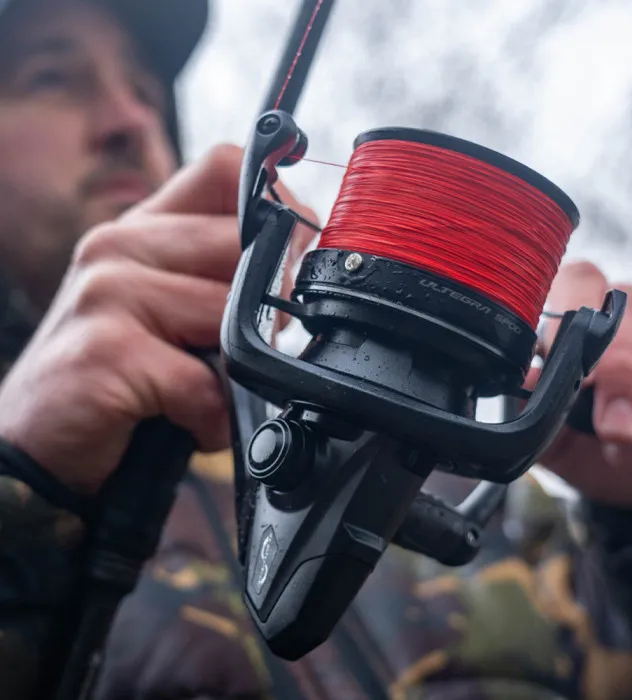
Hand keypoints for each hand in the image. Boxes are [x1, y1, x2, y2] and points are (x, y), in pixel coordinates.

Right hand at [0, 145, 316, 493]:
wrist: (35, 444)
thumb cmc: (114, 375)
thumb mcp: (166, 311)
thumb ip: (216, 279)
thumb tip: (295, 268)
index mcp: (143, 230)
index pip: (226, 171)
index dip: (277, 212)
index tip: (288, 263)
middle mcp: (120, 245)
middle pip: (242, 241)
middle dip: (267, 305)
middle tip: (243, 353)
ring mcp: (107, 292)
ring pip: (228, 311)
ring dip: (238, 371)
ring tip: (209, 394)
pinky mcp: (105, 350)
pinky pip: (203, 383)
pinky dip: (212, 419)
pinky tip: (190, 425)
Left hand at [530, 261, 631, 515]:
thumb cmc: (592, 452)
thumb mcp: (555, 440)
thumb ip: (536, 409)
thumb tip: (531, 377)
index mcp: (582, 316)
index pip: (579, 279)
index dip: (574, 313)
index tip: (575, 370)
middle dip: (624, 372)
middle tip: (614, 429)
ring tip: (627, 453)